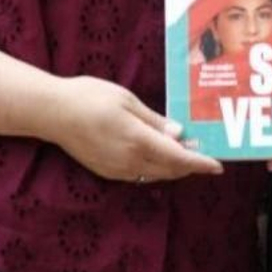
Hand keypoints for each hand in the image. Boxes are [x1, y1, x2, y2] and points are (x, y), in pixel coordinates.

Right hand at [52, 76, 222, 182]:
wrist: (53, 113)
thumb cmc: (90, 97)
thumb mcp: (127, 101)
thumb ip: (155, 121)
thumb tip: (179, 135)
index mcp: (138, 141)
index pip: (178, 158)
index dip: (200, 163)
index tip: (218, 166)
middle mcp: (130, 161)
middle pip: (169, 170)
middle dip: (189, 165)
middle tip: (203, 153)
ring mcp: (117, 169)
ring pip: (155, 174)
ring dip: (172, 167)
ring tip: (184, 152)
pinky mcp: (106, 171)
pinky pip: (139, 174)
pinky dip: (155, 168)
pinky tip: (158, 154)